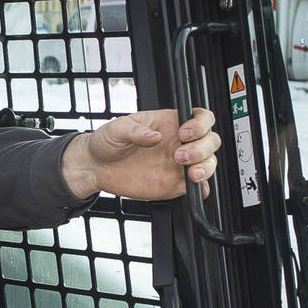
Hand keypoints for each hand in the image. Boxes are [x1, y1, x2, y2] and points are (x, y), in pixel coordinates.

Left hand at [60, 108, 218, 201]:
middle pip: (210, 141)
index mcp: (170, 123)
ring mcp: (180, 164)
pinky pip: (197, 188)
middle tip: (179, 156)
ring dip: (205, 168)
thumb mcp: (117, 129)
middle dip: (201, 148)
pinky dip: (201, 189)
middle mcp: (179, 142)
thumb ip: (135, 130)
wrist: (97, 167)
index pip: (201, 118)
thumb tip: (154, 136)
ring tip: (189, 173)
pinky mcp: (175, 184)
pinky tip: (194, 189)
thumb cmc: (108, 141)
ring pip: (208, 163)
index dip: (200, 124)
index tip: (184, 133)